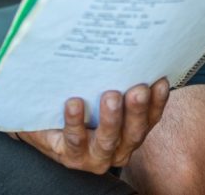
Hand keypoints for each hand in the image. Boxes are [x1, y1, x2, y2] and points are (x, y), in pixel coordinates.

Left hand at [17, 78, 168, 173]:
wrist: (44, 127)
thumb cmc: (80, 104)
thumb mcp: (100, 92)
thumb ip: (117, 80)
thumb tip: (129, 48)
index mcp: (132, 131)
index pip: (151, 117)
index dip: (158, 101)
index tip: (160, 80)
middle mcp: (120, 147)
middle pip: (134, 131)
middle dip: (137, 110)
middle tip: (138, 90)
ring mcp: (96, 155)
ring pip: (108, 139)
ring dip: (111, 119)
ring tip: (110, 96)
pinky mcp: (72, 157)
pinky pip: (75, 140)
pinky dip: (75, 122)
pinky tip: (73, 104)